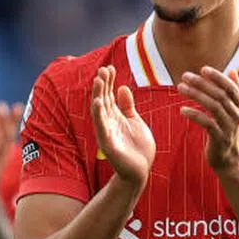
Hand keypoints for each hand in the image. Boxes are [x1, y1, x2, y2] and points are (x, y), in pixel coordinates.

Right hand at [91, 66, 154, 184]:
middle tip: (103, 69)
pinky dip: (99, 115)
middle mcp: (108, 123)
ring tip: (98, 80)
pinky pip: (102, 128)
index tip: (110, 67)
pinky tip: (98, 103)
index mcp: (115, 116)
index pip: (109, 95)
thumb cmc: (137, 147)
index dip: (109, 81)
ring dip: (98, 95)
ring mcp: (107, 133)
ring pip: (100, 111)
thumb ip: (127, 106)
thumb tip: (122, 87)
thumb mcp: (135, 121)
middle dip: (102, 84)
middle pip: (103, 100)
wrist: (140, 171)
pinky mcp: (108, 144)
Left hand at [177, 67, 238, 172]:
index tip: (203, 69)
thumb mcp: (236, 111)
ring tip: (180, 88)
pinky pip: (207, 123)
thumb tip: (233, 71)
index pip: (231, 87)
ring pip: (213, 107)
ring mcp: (229, 127)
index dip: (218, 77)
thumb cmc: (230, 131)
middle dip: (202, 83)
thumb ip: (237, 91)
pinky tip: (182, 110)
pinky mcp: (219, 139)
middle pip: (220, 95)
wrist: (231, 160)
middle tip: (185, 76)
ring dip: (196, 95)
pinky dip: (194, 114)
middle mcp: (238, 115)